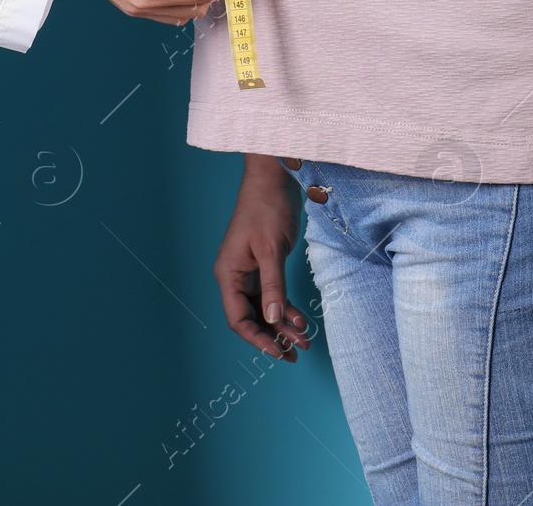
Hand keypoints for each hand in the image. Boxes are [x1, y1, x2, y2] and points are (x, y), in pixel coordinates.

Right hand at [214, 154, 310, 361]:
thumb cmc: (267, 209)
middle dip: (272, 337)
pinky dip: (286, 307)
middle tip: (294, 354)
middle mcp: (235, 276)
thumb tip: (274, 320)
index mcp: (229, 274)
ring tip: (304, 341)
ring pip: (264, 307)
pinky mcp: (263, 264)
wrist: (273, 179)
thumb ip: (273, 286)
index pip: (238, 318)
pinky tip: (301, 319)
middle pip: (251, 317)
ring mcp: (249, 270)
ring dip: (282, 325)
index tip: (278, 352)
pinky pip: (272, 294)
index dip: (257, 338)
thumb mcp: (272, 250)